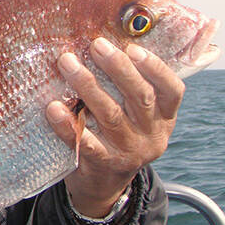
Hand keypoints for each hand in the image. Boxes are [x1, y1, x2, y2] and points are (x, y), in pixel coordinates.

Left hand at [46, 37, 184, 217]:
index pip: (172, 91)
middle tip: (96, 45)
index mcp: (164, 118)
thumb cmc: (117, 134)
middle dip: (117, 68)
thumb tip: (106, 41)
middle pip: (139, 97)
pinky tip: (53, 107)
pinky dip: (67, 124)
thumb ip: (130, 86)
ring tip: (68, 63)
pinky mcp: (102, 164)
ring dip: (88, 85)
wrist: (105, 184)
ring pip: (110, 115)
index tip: (134, 48)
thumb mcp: (135, 115)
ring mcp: (128, 151)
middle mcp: (151, 135)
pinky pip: (84, 142)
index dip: (156, 68)